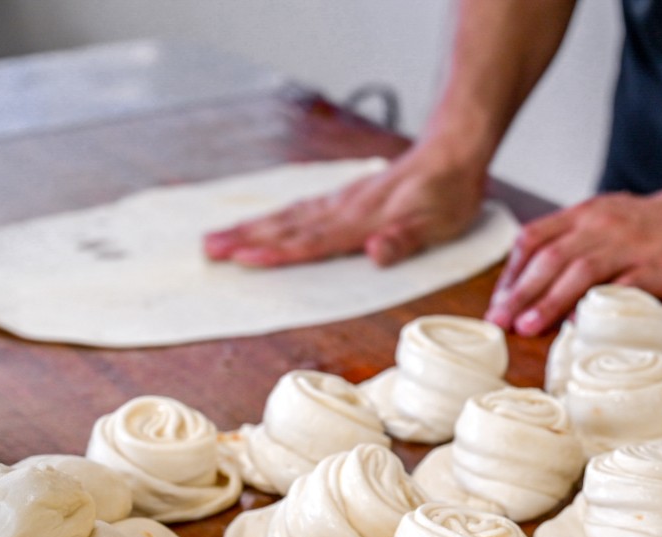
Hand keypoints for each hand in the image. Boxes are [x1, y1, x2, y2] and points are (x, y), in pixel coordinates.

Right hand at [202, 144, 487, 267]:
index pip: (313, 241)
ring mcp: (343, 200)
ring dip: (253, 227)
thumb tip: (374, 252)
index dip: (277, 252)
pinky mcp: (348, 196)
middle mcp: (346, 209)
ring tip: (217, 236)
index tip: (242, 259)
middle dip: (246, 238)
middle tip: (207, 249)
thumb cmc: (449, 194)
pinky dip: (277, 216)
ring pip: (290, 215)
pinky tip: (264, 221)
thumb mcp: (439, 224)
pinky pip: (303, 208)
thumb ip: (404, 240)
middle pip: (288, 226)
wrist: (454, 153)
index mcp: (363, 221)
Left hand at [485, 189, 661, 335]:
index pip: (534, 238)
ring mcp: (629, 245)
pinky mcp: (655, 266)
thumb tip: (533, 275)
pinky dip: (595, 305)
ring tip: (526, 327)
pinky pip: (621, 288)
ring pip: (579, 272)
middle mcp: (601, 225)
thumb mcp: (606, 217)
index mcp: (585, 213)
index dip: (511, 272)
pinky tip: (577, 324)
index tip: (498, 302)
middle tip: (498, 321)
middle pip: (550, 257)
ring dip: (548, 301)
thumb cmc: (653, 224)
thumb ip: (572, 239)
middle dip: (519, 292)